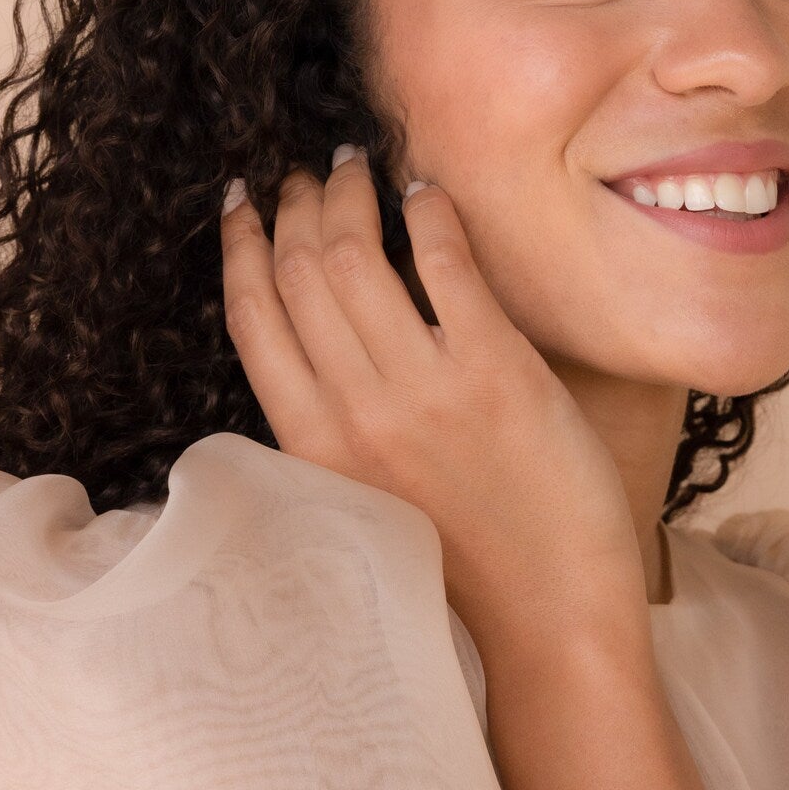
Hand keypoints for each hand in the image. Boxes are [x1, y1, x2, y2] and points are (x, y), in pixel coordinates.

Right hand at [219, 150, 649, 649]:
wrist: (547, 621)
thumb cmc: (462, 573)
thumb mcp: (363, 506)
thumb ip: (333, 434)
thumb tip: (322, 348)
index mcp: (312, 447)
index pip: (251, 317)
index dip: (241, 246)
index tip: (243, 202)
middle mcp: (354, 410)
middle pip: (298, 270)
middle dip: (295, 204)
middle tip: (308, 173)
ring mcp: (424, 388)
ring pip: (355, 254)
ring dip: (351, 194)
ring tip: (357, 168)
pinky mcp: (498, 371)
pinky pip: (446, 262)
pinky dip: (429, 213)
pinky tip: (427, 193)